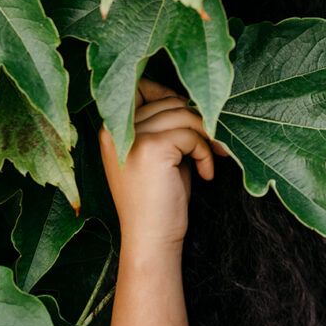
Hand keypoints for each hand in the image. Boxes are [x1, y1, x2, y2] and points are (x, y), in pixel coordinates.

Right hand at [99, 78, 227, 251]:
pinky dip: (205, 152)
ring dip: (205, 137)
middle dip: (198, 120)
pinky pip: (191, 134)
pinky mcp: (152, 149)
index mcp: (112, 129)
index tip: (193, 119)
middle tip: (213, 145)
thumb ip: (165, 125)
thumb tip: (192, 98)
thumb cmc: (159, 199)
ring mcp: (132, 137)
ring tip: (209, 160)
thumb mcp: (159, 155)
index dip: (171, 96)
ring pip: (184, 114)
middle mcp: (116, 128)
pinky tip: (205, 175)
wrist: (151, 238)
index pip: (142, 87)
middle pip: (169, 100)